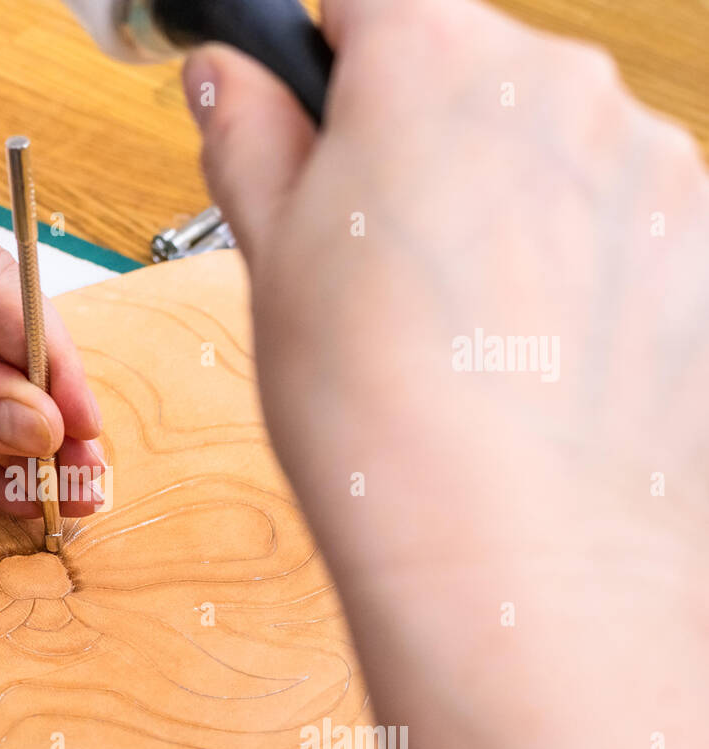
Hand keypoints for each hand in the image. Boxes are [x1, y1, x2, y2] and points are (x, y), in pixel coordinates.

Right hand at [185, 0, 708, 748]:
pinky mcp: (695, 246)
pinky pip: (614, 219)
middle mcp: (560, 87)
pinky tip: (525, 347)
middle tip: (368, 252)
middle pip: (468, 70)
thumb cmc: (379, 411)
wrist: (511, 553)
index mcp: (435, 62)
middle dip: (415, 137)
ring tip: (453, 323)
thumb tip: (227, 76)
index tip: (315, 112)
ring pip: (546, 149)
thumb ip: (249, 139)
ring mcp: (648, 164)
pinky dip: (571, 260)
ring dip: (499, 200)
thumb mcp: (270, 259)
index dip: (329, 54)